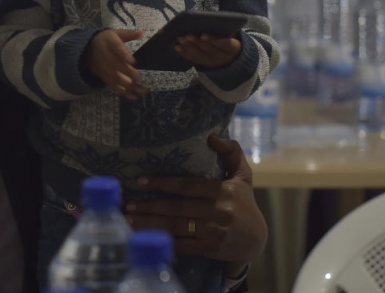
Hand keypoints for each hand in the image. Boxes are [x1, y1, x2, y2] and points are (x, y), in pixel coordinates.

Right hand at [84, 29, 146, 99]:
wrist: (86, 50)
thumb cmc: (105, 40)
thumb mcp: (115, 33)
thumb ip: (129, 34)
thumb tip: (142, 32)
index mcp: (108, 42)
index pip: (116, 48)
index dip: (123, 55)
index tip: (133, 61)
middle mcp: (105, 56)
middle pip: (116, 65)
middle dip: (127, 73)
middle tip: (139, 77)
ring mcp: (104, 68)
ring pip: (116, 78)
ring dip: (128, 85)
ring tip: (141, 90)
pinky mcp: (105, 77)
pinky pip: (114, 86)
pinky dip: (123, 92)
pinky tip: (134, 96)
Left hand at [124, 135, 267, 264]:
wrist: (256, 239)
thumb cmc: (244, 202)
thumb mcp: (243, 174)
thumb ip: (231, 151)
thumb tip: (211, 136)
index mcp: (223, 190)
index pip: (187, 186)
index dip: (162, 183)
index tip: (140, 181)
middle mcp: (218, 211)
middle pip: (177, 208)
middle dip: (150, 206)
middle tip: (129, 204)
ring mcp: (214, 232)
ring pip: (176, 227)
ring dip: (150, 224)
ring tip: (129, 219)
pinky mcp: (210, 249)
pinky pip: (182, 246)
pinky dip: (164, 243)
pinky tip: (146, 238)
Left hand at [175, 34, 241, 68]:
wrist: (233, 58)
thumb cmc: (229, 39)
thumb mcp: (231, 35)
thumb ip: (223, 29)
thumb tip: (208, 19)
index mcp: (232, 48)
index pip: (224, 44)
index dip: (213, 40)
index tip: (203, 35)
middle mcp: (223, 57)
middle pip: (209, 49)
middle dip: (197, 42)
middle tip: (187, 35)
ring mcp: (213, 62)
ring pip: (200, 55)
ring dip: (188, 47)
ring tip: (180, 39)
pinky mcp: (204, 64)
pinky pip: (194, 59)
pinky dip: (184, 53)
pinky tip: (177, 47)